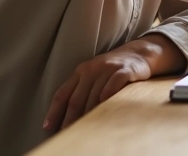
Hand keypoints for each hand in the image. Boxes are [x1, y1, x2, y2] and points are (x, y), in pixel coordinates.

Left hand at [43, 35, 185, 131]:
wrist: (139, 54)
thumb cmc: (113, 70)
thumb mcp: (94, 75)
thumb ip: (81, 90)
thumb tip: (68, 117)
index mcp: (80, 71)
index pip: (62, 94)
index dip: (54, 112)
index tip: (48, 128)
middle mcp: (92, 69)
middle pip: (76, 99)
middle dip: (70, 119)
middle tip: (67, 133)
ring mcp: (108, 69)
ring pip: (93, 96)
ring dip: (88, 114)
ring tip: (85, 128)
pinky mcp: (124, 71)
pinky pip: (112, 87)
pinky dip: (106, 99)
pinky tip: (103, 110)